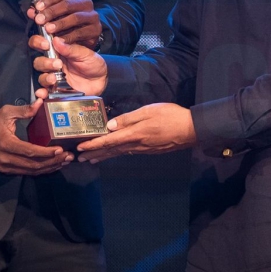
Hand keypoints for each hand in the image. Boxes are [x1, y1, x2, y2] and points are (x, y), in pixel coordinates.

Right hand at [0, 100, 72, 174]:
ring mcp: (6, 167)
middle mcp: (6, 159)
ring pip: (32, 171)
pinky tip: (52, 165)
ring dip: (49, 168)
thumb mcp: (6, 112)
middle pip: (34, 165)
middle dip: (53, 162)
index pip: (30, 151)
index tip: (60, 150)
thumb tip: (41, 103)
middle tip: (68, 157)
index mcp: (6, 143)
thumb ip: (24, 110)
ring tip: (64, 162)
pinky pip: (27, 172)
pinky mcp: (7, 170)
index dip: (46, 153)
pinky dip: (41, 170)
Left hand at [26, 0, 101, 48]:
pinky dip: (69, 37)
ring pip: (76, 17)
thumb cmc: (68, 25)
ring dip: (60, 23)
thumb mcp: (55, 17)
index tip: (38, 8)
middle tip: (40, 20)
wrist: (85, 39)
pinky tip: (59, 41)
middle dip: (52, 12)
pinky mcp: (96, 29)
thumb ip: (43, 13)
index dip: (48, 0)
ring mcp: (93, 16)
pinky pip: (81, 32)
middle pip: (68, 4)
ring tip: (48, 29)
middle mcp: (86, 3)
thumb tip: (31, 11)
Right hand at [31, 34, 107, 96]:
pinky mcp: (55, 90)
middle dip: (44, 62)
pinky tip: (43, 93)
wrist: (101, 81)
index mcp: (57, 51)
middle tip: (57, 63)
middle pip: (37, 61)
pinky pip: (44, 91)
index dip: (38, 42)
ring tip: (55, 78)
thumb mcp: (85, 54)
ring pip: (40, 76)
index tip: (45, 44)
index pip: (40, 43)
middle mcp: (52, 63)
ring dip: (45, 77)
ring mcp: (53, 77)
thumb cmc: (93, 64)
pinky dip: (41, 92)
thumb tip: (56, 40)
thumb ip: (71, 49)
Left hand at [75, 103, 195, 163]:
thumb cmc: (170, 116)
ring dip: (103, 156)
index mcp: (134, 134)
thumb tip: (110, 126)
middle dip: (94, 154)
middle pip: (111, 150)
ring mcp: (142, 149)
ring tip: (91, 160)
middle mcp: (136, 144)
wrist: (191, 130)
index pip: (109, 141)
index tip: (80, 148)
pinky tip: (113, 154)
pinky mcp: (148, 150)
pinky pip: (127, 153)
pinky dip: (115, 154)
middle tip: (79, 158)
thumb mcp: (149, 111)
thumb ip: (128, 118)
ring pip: (118, 153)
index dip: (94, 145)